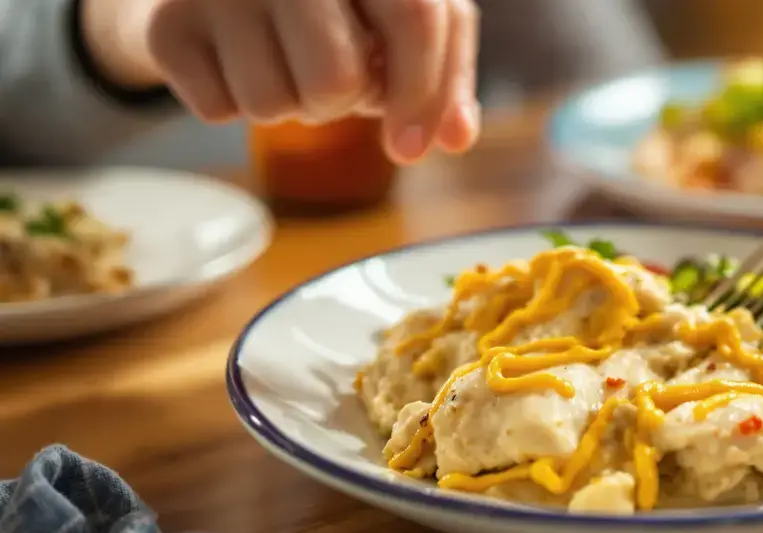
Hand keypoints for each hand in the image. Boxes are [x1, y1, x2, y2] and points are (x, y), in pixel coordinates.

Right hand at [81, 0, 479, 163]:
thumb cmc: (335, 4)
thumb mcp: (398, 18)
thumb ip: (442, 71)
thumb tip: (454, 138)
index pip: (414, 16)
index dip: (422, 92)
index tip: (412, 147)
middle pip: (337, 80)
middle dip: (345, 103)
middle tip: (334, 74)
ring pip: (275, 104)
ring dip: (291, 107)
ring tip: (285, 62)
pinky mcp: (169, 25)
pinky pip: (221, 110)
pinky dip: (236, 104)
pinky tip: (237, 61)